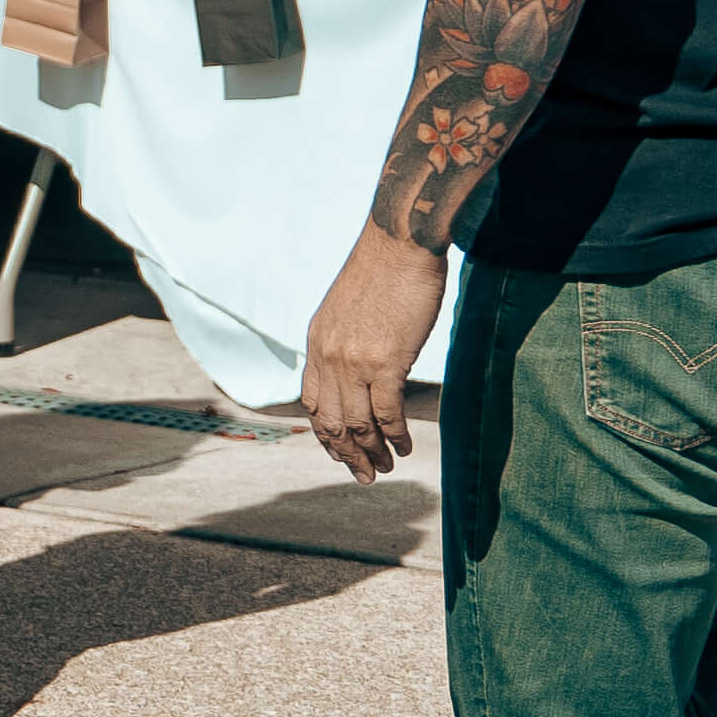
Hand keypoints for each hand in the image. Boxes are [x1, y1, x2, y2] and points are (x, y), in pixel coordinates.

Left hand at [299, 229, 449, 478]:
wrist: (400, 243)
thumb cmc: (382, 271)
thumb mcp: (345, 309)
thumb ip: (343, 341)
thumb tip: (357, 367)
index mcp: (316, 344)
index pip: (312, 402)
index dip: (325, 433)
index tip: (340, 450)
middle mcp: (328, 357)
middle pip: (330, 421)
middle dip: (346, 454)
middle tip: (363, 473)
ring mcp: (354, 362)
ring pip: (356, 423)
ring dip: (371, 452)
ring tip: (385, 467)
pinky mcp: (386, 361)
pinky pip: (386, 412)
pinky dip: (394, 435)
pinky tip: (404, 447)